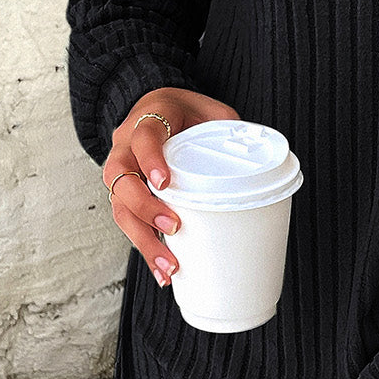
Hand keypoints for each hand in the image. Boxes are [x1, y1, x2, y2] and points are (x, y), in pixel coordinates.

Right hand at [101, 87, 240, 287]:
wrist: (156, 108)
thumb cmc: (186, 112)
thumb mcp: (210, 111)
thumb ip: (230, 129)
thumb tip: (258, 157)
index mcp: (148, 120)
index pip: (143, 138)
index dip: (151, 160)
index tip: (165, 183)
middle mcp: (125, 147)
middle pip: (121, 180)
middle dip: (144, 208)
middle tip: (173, 227)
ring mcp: (121, 172)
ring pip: (119, 208)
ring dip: (143, 240)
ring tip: (168, 266)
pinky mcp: (125, 195)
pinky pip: (128, 222)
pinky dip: (145, 247)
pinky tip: (162, 270)